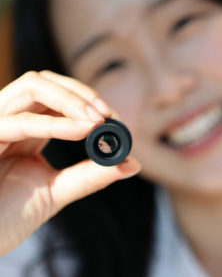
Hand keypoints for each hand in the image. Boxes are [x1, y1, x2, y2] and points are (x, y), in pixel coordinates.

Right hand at [0, 71, 140, 255]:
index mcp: (24, 129)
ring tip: (97, 120)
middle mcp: (8, 120)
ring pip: (32, 86)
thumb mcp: (56, 192)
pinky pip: (20, 121)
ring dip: (71, 99)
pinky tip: (83, 130)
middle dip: (81, 94)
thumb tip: (132, 164)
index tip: (115, 119)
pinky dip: (55, 124)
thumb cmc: (7, 217)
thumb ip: (90, 175)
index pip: (56, 96)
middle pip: (45, 82)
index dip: (87, 100)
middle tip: (108, 115)